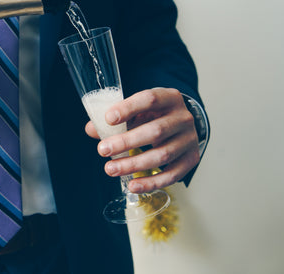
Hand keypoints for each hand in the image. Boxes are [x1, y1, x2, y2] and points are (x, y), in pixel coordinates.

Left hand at [85, 87, 199, 192]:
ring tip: (110, 169)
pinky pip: (172, 175)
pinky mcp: (192, 159)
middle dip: (126, 142)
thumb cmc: (155, 114)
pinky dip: (151, 182)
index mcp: (169, 98)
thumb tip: (91, 129)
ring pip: (163, 155)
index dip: (128, 108)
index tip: (108, 119)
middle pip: (155, 131)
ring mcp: (190, 139)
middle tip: (102, 150)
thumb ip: (116, 117)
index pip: (149, 99)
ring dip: (134, 164)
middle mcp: (183, 118)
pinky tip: (133, 185)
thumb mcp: (138, 109)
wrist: (183, 123)